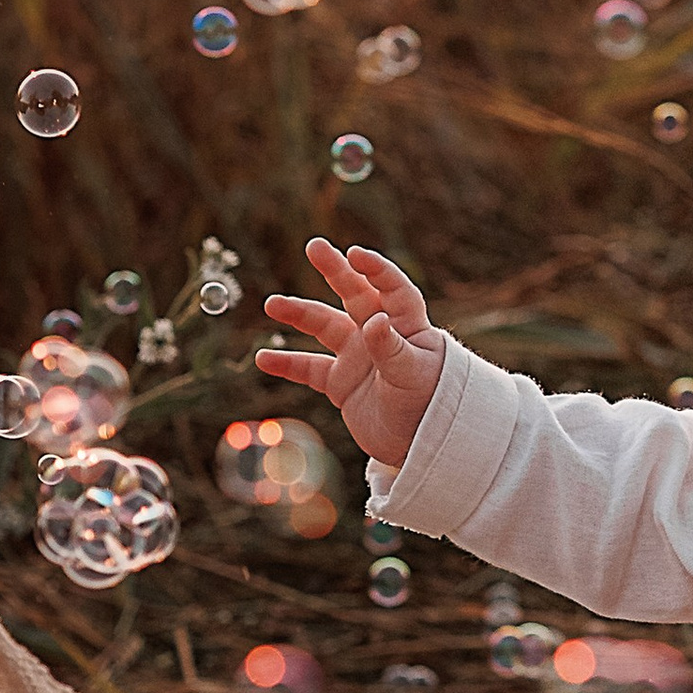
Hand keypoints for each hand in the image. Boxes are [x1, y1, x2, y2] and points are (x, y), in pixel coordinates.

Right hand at [255, 239, 446, 471]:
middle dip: (335, 270)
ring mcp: (359, 356)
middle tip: (315, 246)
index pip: (393, 289)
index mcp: (408, 326)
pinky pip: (310, 368)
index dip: (377, 270)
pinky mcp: (342, 382)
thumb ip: (392, 349)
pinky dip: (286, 363)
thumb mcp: (413, 376)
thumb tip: (373, 321)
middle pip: (356, 294)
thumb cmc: (430, 405)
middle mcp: (381, 333)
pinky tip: (262, 358)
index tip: (355, 254)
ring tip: (272, 303)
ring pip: (325, 326)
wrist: (420, 446)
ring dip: (299, 313)